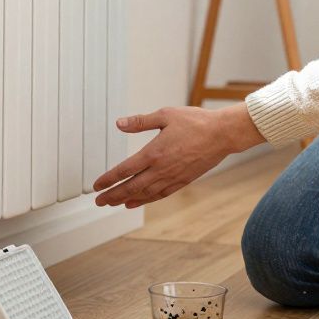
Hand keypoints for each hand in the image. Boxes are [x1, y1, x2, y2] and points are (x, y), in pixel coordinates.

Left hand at [92, 103, 266, 208]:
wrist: (222, 134)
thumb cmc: (195, 121)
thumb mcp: (165, 115)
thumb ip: (140, 121)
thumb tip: (119, 123)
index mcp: (154, 152)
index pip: (124, 170)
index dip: (108, 179)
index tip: (96, 186)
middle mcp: (161, 169)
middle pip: (131, 187)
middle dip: (113, 195)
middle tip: (99, 202)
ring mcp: (172, 177)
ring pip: (145, 194)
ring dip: (126, 200)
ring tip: (113, 203)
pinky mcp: (182, 181)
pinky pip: (160, 195)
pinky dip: (146, 200)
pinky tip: (136, 203)